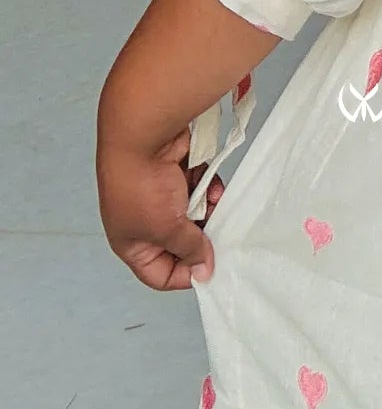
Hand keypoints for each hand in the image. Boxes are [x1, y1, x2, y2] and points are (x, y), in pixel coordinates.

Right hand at [97, 124, 224, 290]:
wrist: (143, 133)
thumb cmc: (143, 186)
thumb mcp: (167, 228)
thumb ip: (189, 249)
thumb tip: (203, 272)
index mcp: (132, 243)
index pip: (159, 274)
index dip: (184, 275)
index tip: (210, 268)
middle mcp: (143, 221)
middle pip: (180, 241)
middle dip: (201, 236)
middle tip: (222, 233)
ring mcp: (159, 194)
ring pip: (192, 213)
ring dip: (207, 209)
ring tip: (217, 202)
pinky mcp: (174, 172)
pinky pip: (197, 188)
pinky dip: (207, 187)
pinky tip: (214, 185)